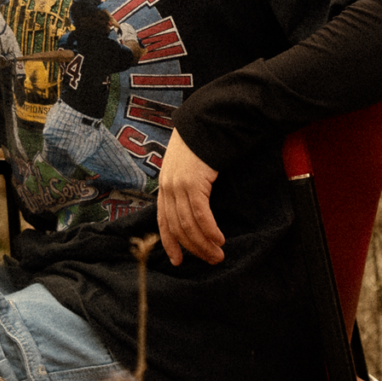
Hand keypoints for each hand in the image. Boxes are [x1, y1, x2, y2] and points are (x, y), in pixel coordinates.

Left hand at [155, 129, 223, 265]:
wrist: (206, 120)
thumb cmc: (201, 143)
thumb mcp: (186, 166)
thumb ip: (185, 185)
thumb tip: (194, 207)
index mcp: (164, 185)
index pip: (163, 221)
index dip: (170, 243)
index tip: (178, 260)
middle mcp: (167, 187)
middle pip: (176, 227)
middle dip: (193, 248)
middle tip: (209, 260)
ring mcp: (178, 186)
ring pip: (188, 225)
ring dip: (204, 244)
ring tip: (217, 254)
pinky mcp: (193, 183)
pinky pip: (200, 214)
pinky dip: (210, 230)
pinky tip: (219, 239)